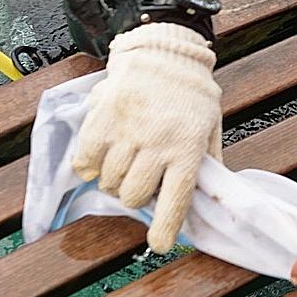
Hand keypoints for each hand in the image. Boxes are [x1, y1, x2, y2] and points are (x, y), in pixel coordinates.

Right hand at [73, 23, 222, 253]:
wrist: (165, 52)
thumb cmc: (192, 93)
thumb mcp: (211, 126)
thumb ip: (207, 161)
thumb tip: (206, 198)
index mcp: (187, 148)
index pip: (175, 199)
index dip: (165, 227)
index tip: (159, 245)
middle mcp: (157, 144)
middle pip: (134, 195)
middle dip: (134, 197)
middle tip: (139, 183)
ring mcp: (127, 132)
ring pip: (109, 181)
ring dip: (112, 182)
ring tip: (122, 166)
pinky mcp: (101, 119)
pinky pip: (85, 160)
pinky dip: (88, 168)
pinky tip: (97, 161)